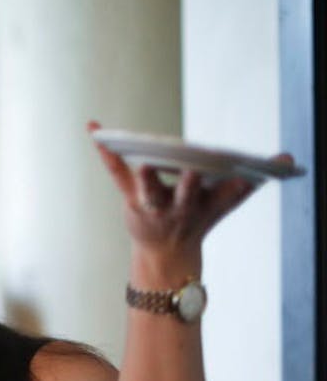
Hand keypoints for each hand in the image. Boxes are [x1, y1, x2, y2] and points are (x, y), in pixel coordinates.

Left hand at [89, 120, 289, 263]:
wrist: (166, 252)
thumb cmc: (197, 218)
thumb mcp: (225, 203)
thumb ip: (252, 181)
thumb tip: (287, 160)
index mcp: (204, 206)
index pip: (222, 196)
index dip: (233, 188)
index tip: (245, 176)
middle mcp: (178, 206)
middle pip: (185, 194)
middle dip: (190, 185)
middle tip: (194, 171)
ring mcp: (151, 202)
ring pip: (148, 188)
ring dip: (146, 176)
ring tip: (143, 158)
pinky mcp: (128, 196)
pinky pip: (116, 171)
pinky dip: (106, 150)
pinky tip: (94, 128)